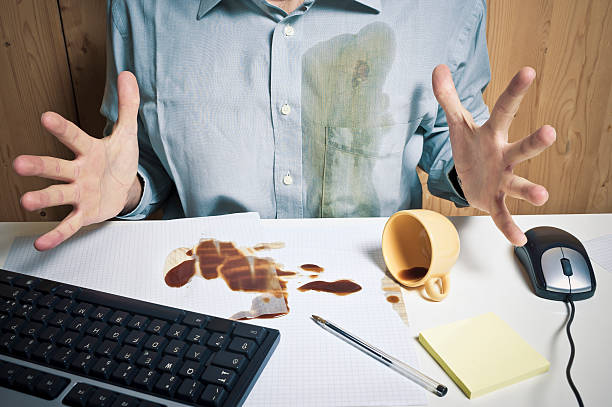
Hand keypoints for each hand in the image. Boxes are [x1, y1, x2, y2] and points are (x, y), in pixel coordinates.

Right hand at [13, 71, 140, 250]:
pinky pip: (69, 224)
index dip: (62, 128)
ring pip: (58, 195)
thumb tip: (128, 75)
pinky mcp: (84, 213)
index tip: (46, 117)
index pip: (75, 137)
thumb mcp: (127, 134)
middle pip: (57, 168)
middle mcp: (78, 171)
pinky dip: (56, 234)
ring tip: (25, 201)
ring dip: (42, 197)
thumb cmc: (119, 160)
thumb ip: (127, 106)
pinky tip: (41, 242)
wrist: (123, 188)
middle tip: (19, 163)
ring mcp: (79, 193)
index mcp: (89, 151)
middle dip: (39, 166)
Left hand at [432, 65, 555, 245]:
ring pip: (519, 183)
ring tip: (542, 195)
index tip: (528, 71)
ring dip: (531, 190)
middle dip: (534, 142)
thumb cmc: (469, 147)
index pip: (504, 109)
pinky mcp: (495, 200)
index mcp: (492, 134)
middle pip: (521, 148)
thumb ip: (447, 98)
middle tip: (550, 133)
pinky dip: (509, 226)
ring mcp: (503, 179)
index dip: (514, 91)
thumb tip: (438, 69)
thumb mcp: (456, 124)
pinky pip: (504, 214)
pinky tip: (519, 238)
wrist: (469, 178)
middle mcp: (504, 156)